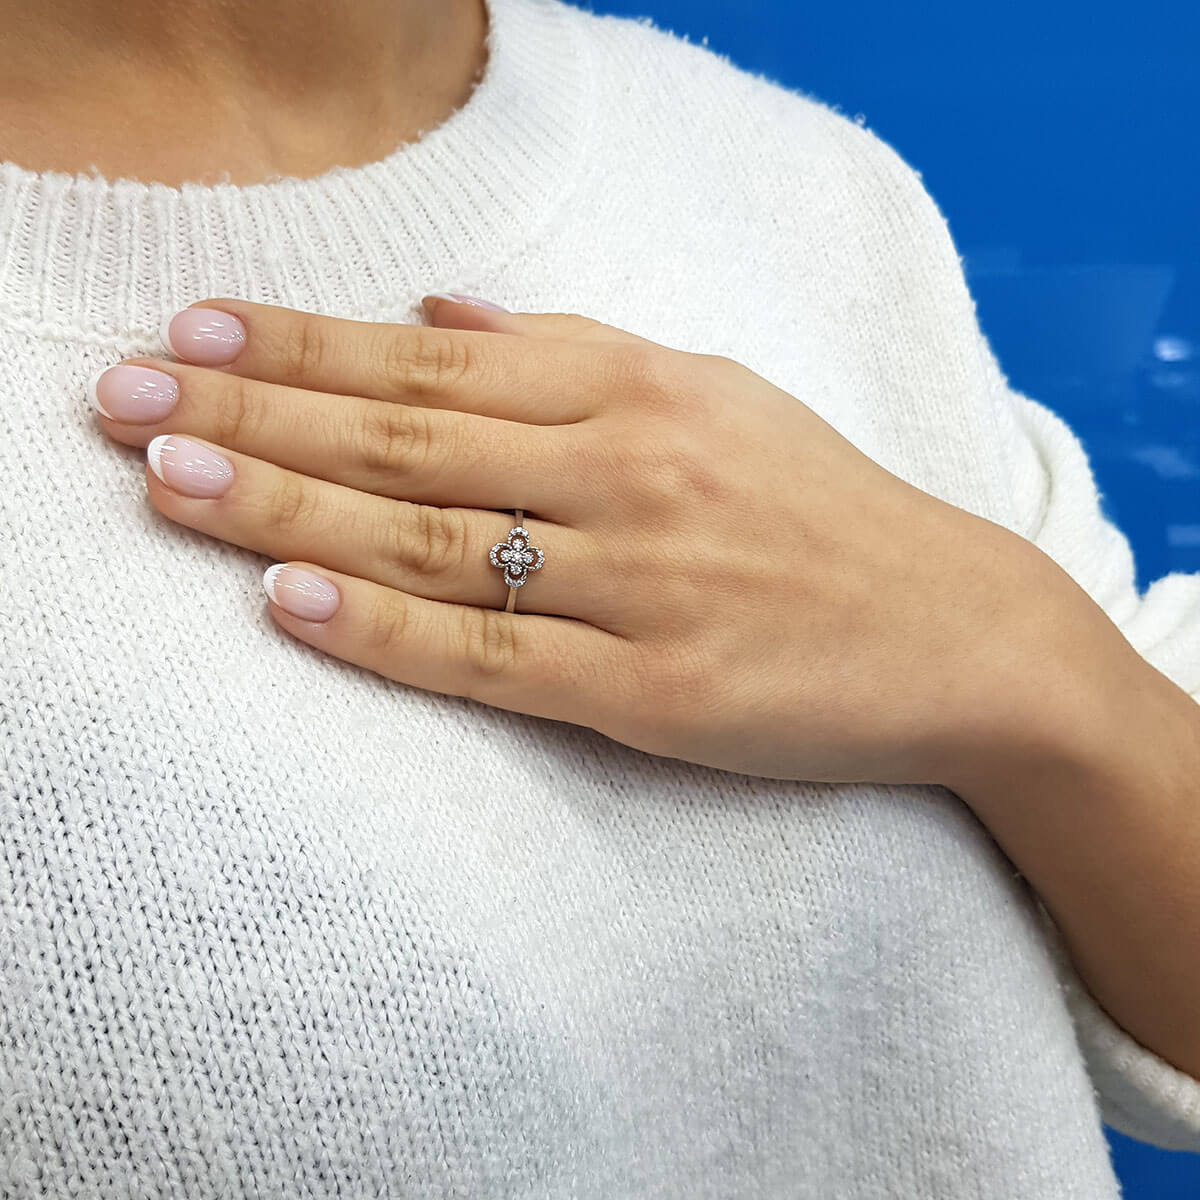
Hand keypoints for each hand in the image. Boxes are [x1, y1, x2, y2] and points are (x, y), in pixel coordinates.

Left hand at [92, 295, 1041, 783]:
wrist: (961, 629)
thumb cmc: (827, 511)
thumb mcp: (716, 397)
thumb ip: (579, 353)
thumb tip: (445, 323)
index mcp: (640, 391)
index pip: (431, 364)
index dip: (302, 346)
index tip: (192, 330)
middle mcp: (631, 473)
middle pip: (408, 441)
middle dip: (256, 413)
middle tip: (125, 398)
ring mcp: (644, 586)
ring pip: (434, 542)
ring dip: (287, 510)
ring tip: (168, 482)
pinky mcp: (660, 692)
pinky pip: (499, 659)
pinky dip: (389, 632)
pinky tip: (289, 604)